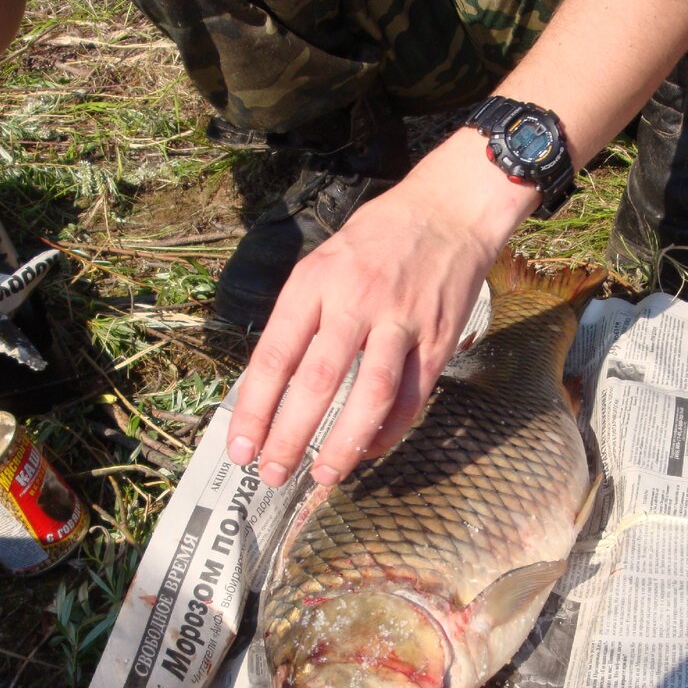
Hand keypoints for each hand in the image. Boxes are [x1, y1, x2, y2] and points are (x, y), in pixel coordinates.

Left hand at [225, 131, 537, 487]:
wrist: (448, 211)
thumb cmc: (376, 239)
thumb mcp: (323, 262)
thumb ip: (302, 317)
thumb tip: (273, 386)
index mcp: (315, 281)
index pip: (275, 356)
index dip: (254, 408)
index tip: (239, 447)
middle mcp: (356, 300)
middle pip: (317, 382)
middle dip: (291, 436)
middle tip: (273, 474)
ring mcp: (400, 321)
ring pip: (369, 395)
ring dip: (344, 443)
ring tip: (323, 476)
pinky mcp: (437, 339)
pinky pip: (411, 396)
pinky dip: (389, 430)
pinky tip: (369, 449)